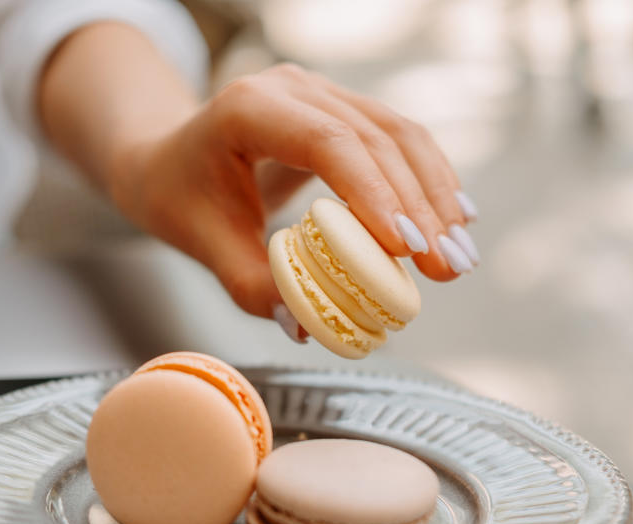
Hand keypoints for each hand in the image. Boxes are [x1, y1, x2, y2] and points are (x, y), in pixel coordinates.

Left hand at [108, 63, 479, 319]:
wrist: (171, 158)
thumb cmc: (182, 197)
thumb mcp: (203, 244)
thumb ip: (251, 284)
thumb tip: (307, 325)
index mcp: (249, 109)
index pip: (327, 144)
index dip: (374, 194)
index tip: (406, 248)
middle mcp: (293, 87)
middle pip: (376, 139)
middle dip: (419, 207)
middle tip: (448, 267)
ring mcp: (322, 93)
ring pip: (400, 134)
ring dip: (436, 195)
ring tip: (461, 254)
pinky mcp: (343, 110)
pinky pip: (399, 139)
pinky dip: (429, 181)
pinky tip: (456, 218)